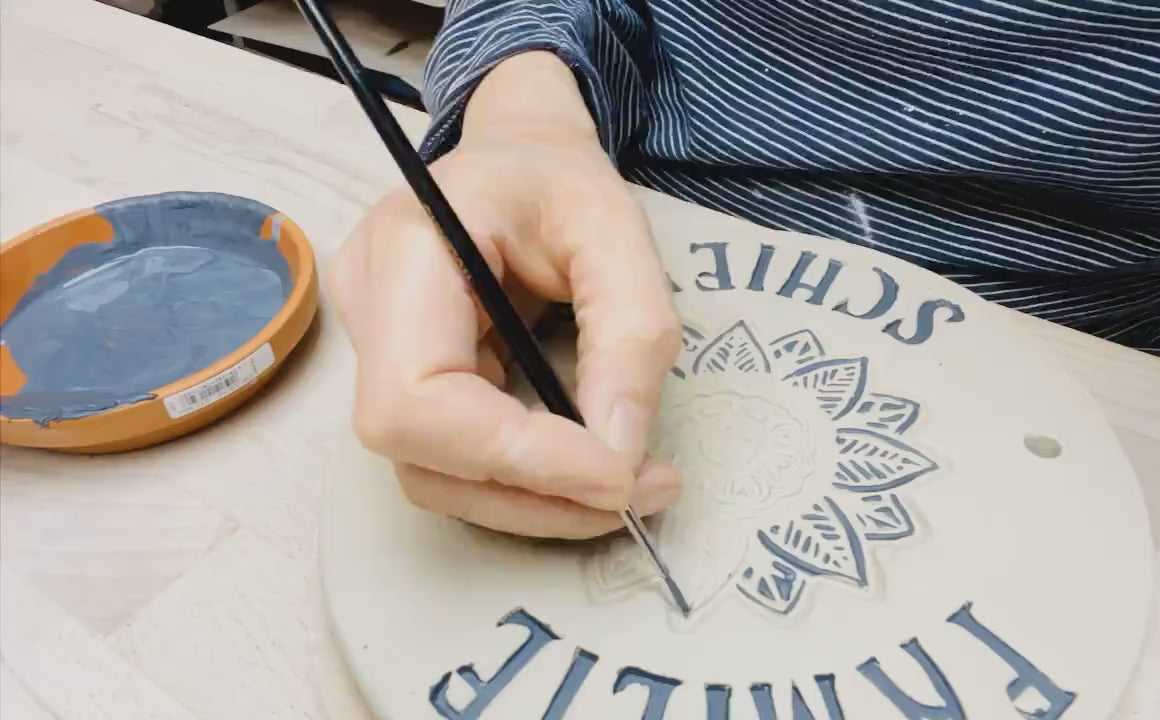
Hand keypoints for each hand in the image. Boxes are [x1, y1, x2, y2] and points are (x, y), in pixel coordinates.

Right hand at [329, 52, 682, 538]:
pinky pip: (452, 459)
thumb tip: (619, 453)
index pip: (415, 398)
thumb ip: (631, 330)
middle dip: (533, 493)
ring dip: (534, 501)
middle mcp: (368, 310)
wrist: (514, 158)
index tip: (617, 475)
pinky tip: (587, 463)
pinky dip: (526, 481)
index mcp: (403, 249)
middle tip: (638, 492)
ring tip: (628, 484)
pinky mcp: (403, 380)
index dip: (511, 456)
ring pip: (433, 475)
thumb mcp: (614, 227)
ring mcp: (375, 351)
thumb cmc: (555, 176)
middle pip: (418, 454)